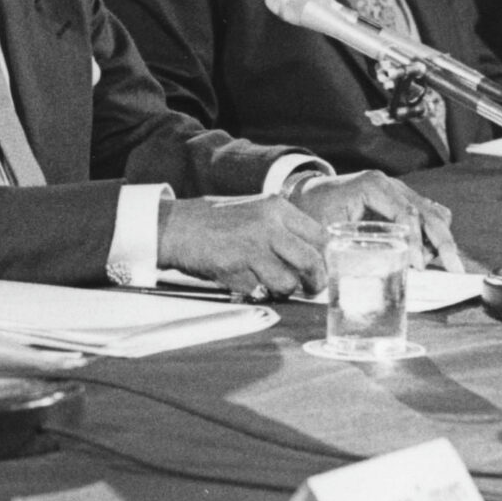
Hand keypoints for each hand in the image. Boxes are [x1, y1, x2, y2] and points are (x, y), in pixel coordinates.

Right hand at [157, 196, 330, 299]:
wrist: (175, 226)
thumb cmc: (214, 221)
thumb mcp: (254, 211)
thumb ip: (281, 229)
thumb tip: (312, 256)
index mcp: (276, 208)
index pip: (320, 235)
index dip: (326, 257)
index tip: (323, 268)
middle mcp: (269, 225)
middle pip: (312, 262)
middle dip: (316, 282)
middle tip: (312, 289)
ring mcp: (252, 246)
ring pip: (288, 283)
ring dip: (281, 290)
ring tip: (268, 283)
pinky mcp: (236, 268)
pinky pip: (259, 291)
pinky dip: (255, 292)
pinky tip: (242, 279)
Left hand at [288, 169, 466, 270]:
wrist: (308, 192)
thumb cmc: (313, 210)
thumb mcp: (323, 228)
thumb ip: (340, 249)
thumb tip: (354, 281)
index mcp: (372, 185)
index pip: (406, 212)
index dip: (415, 241)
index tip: (416, 267)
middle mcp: (391, 184)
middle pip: (429, 212)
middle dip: (443, 242)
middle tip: (454, 270)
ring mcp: (400, 190)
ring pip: (435, 213)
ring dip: (438, 240)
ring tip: (426, 266)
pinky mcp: (403, 200)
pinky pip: (430, 215)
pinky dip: (434, 235)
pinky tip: (426, 257)